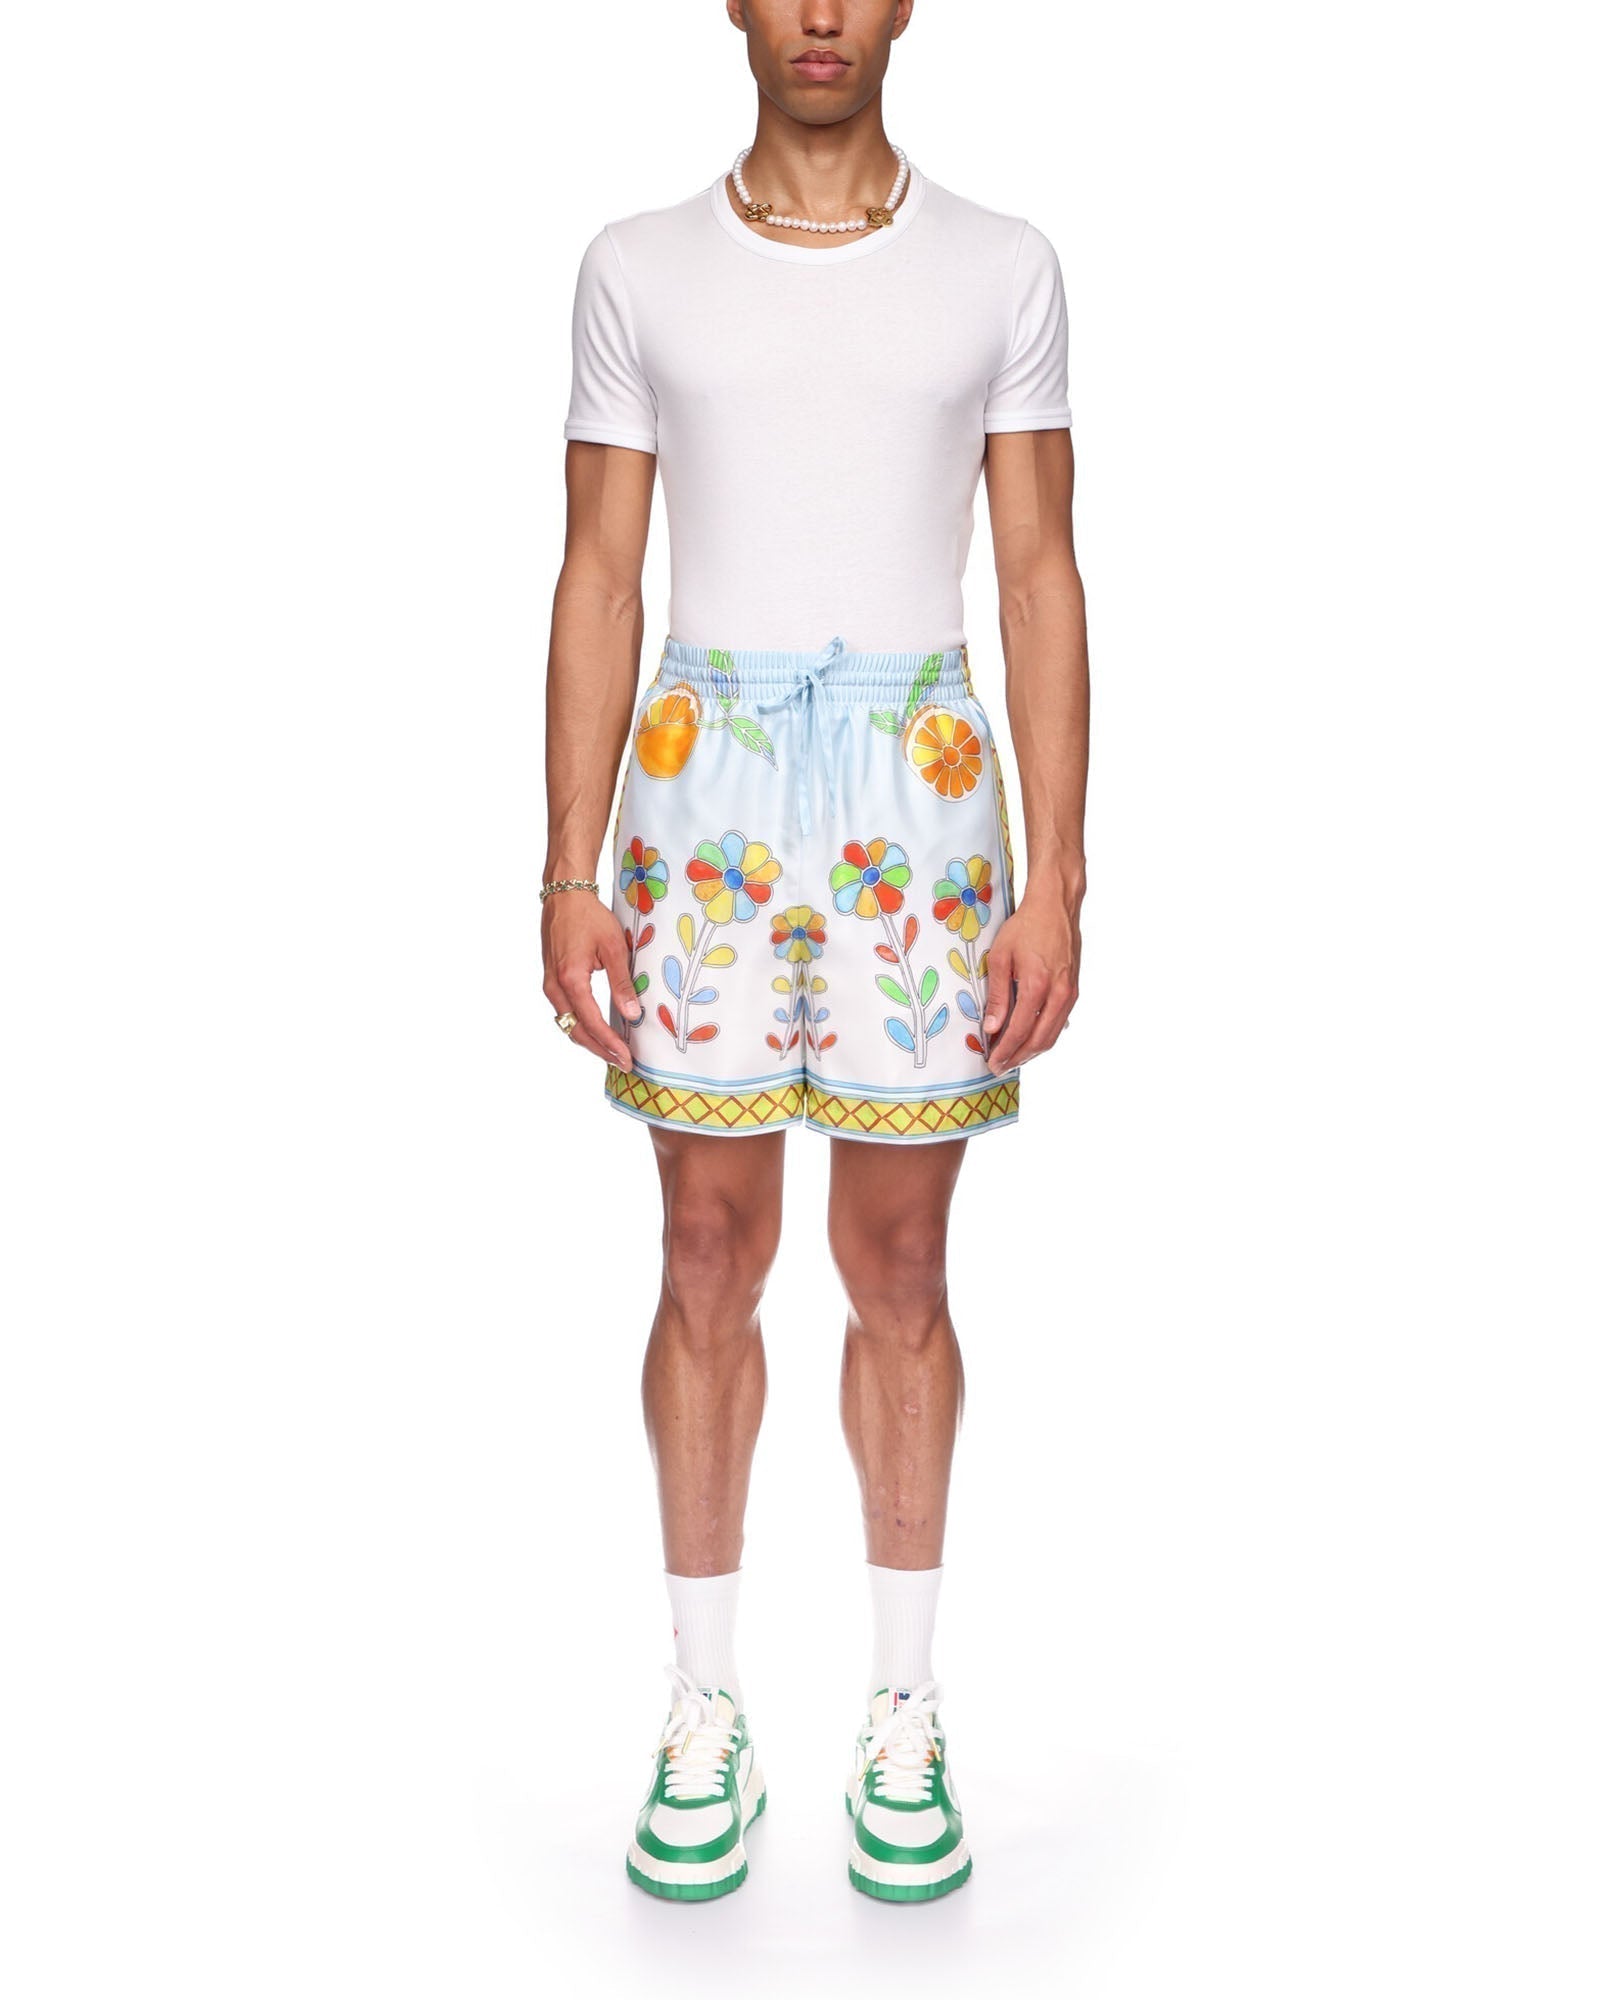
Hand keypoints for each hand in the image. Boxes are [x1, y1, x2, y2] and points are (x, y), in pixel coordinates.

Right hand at [541, 890, 641, 1067]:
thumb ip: (622, 983)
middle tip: (623, 1063)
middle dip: (600, 1050)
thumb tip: (632, 1014)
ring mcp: (550, 985)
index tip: (626, 1058)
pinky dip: (581, 1027)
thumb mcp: (614, 948)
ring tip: (613, 1053)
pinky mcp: (551, 981)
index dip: (610, 1043)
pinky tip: (598, 1032)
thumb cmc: (589, 917)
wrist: (564, 896)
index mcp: (571, 980)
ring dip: (590, 1041)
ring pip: (568, 1025)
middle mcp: (555, 987)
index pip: (592, 1023)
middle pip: (576, 1031)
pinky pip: (565, 1013)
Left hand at [982, 880, 1082, 1074]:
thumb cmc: (1025, 927)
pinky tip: (1030, 1039)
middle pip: (1039, 1040)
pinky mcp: (1074, 990)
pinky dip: (1045, 1036)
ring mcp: (1070, 993)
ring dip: (1032, 1051)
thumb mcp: (1001, 957)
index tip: (992, 1062)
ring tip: (1013, 1058)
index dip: (1005, 1050)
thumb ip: (997, 995)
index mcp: (1037, 986)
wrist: (1056, 906)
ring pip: (1053, 1035)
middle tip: (1000, 1066)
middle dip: (1018, 1057)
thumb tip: (991, 1027)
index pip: (1020, 1031)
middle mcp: (1059, 994)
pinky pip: (1060, 1022)